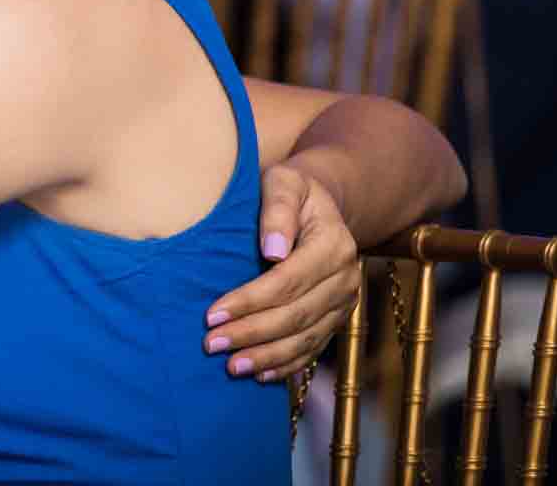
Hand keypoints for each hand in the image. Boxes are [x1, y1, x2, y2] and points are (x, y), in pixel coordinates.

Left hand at [202, 162, 358, 381]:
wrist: (318, 203)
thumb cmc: (290, 189)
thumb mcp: (282, 182)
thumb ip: (277, 208)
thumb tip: (273, 249)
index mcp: (333, 245)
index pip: (287, 281)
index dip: (249, 301)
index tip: (213, 315)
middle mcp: (345, 279)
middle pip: (295, 315)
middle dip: (251, 333)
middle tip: (211, 344)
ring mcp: (344, 303)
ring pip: (305, 338)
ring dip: (267, 356)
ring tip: (231, 366)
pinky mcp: (336, 318)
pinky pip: (314, 348)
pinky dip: (287, 364)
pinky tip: (260, 374)